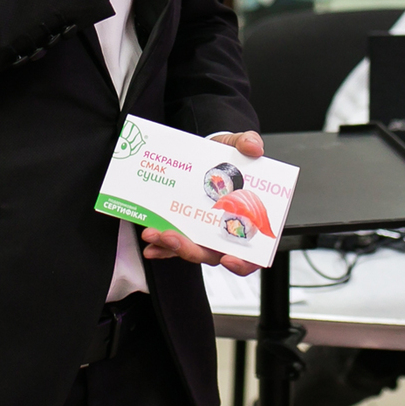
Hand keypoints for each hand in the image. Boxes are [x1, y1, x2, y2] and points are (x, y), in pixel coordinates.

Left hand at [141, 131, 265, 277]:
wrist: (209, 153)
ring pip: (191, 250)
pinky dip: (161, 246)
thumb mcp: (239, 144)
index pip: (252, 255)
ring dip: (170, 246)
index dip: (243, 263)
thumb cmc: (230, 157)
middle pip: (214, 255)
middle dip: (191, 249)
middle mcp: (226, 233)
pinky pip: (174, 245)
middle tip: (173, 236)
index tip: (228, 259)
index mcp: (248, 220)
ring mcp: (205, 234)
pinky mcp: (187, 230)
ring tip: (154, 232)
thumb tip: (254, 147)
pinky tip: (150, 240)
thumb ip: (248, 142)